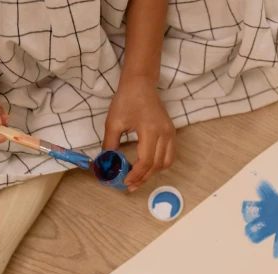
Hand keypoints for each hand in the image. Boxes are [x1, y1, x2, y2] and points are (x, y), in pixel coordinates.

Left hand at [103, 76, 175, 191]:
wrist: (141, 83)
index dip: (136, 174)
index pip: (146, 160)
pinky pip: (169, 155)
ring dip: (153, 173)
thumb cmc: (126, 100)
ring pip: (166, 162)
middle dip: (144, 178)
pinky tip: (148, 167)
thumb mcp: (113, 122)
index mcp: (150, 130)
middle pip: (157, 165)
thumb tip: (106, 163)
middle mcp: (165, 133)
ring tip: (139, 178)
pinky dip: (160, 164)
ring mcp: (171, 133)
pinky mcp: (171, 132)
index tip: (125, 181)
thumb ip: (110, 144)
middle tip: (130, 185)